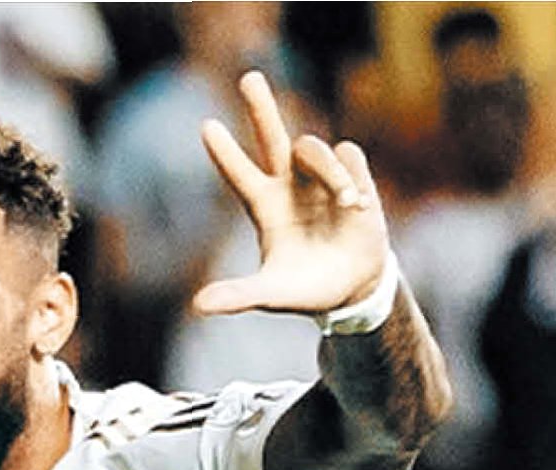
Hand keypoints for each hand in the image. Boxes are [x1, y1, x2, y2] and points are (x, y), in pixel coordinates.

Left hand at [193, 73, 389, 318]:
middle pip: (271, 136)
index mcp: (265, 207)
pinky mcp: (353, 174)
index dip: (225, 152)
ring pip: (315, 147)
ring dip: (328, 172)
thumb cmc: (305, 290)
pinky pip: (347, 153)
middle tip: (248, 76)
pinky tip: (356, 204)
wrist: (353, 287)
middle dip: (260, 107)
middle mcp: (289, 185)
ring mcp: (320, 178)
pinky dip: (351, 176)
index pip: (239, 174)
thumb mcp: (269, 294)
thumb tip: (198, 307)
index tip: (206, 126)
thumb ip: (237, 296)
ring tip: (345, 204)